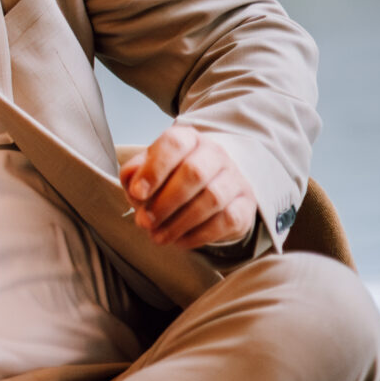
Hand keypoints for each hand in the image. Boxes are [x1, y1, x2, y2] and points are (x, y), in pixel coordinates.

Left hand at [121, 123, 255, 249]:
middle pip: (195, 173)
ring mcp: (235, 179)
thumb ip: (134, 174)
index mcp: (188, 139)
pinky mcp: (245, 205)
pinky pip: (226, 220)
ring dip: (180, 222)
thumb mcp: (147, 172)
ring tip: (158, 236)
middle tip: (145, 222)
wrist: (208, 191)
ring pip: (212, 198)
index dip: (154, 170)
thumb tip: (134, 186)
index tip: (138, 194)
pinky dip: (199, 234)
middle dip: (165, 202)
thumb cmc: (170, 179)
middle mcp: (215, 154)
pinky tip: (180, 240)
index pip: (174, 144)